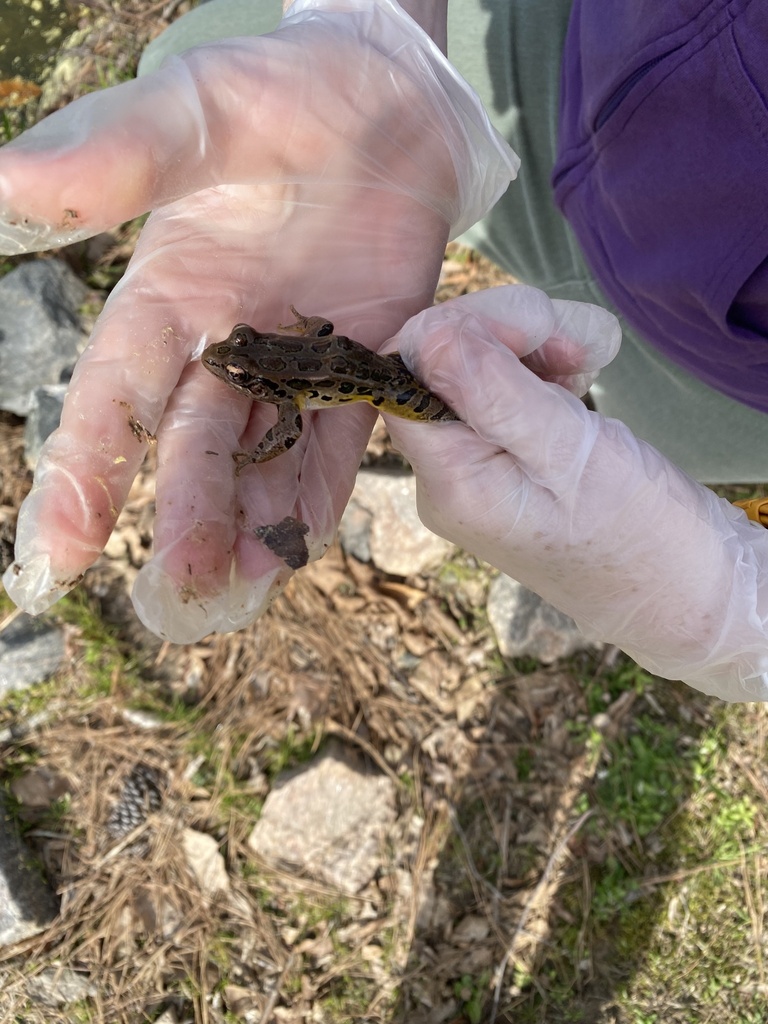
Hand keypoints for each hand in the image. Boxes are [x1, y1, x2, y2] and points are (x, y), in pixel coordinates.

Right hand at [0, 0, 516, 641]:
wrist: (387, 101)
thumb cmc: (283, 94)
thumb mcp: (197, 113)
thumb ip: (118, 155)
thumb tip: (9, 181)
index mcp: (165, 297)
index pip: (110, 397)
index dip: (82, 471)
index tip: (56, 550)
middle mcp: (221, 347)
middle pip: (191, 445)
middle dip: (183, 514)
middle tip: (178, 585)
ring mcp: (295, 365)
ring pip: (263, 461)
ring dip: (251, 527)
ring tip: (241, 591)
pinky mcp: (364, 368)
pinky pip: (340, 443)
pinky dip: (320, 494)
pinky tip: (302, 549)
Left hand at [384, 287, 767, 701]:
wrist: (684, 589)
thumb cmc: (636, 534)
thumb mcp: (567, 453)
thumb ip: (495, 394)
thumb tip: (429, 338)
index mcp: (450, 481)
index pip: (410, 374)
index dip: (464, 332)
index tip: (534, 330)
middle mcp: (450, 472)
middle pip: (442, 364)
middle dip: (507, 333)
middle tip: (574, 344)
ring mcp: (478, 463)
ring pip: (479, 367)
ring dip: (535, 345)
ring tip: (587, 359)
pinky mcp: (511, 454)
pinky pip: (508, 389)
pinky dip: (546, 366)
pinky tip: (581, 374)